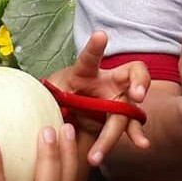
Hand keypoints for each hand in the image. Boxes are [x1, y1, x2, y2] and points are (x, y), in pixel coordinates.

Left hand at [47, 31, 150, 166]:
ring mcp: (118, 100)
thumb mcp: (52, 95)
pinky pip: (130, 126)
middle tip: (136, 95)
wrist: (66, 115)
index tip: (101, 35)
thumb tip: (39, 110)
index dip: (95, 47)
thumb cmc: (60, 97)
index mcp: (86, 72)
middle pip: (132, 75)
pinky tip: (142, 144)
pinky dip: (136, 136)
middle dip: (138, 83)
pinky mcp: (119, 118)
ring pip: (129, 110)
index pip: (90, 58)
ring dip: (132, 126)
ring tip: (139, 140)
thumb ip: (52, 99)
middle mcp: (108, 82)